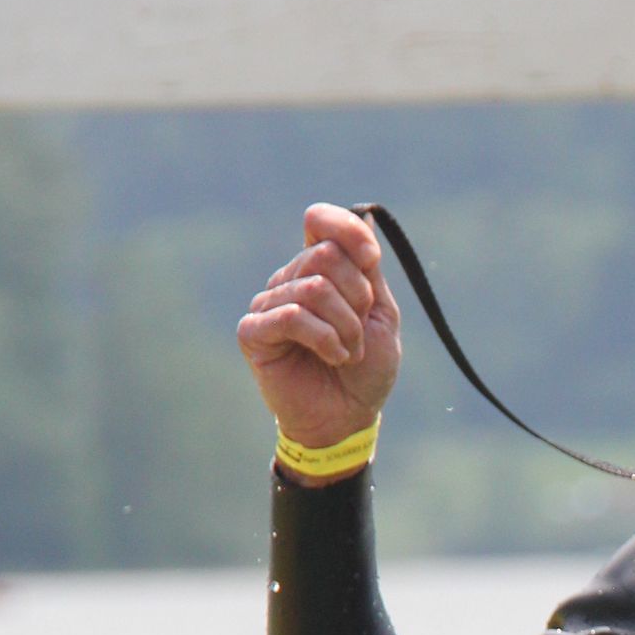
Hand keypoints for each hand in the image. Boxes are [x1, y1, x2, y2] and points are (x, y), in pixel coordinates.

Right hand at [236, 203, 401, 467]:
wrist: (348, 418)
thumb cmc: (365, 369)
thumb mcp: (380, 313)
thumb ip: (368, 269)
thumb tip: (363, 216)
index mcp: (319, 269)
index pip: (321, 222)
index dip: (348, 233)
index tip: (372, 261)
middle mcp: (290, 280)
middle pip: (326, 257)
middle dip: (358, 298)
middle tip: (359, 332)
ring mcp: (268, 304)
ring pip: (314, 289)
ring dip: (346, 327)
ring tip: (348, 353)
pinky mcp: (253, 333)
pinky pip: (292, 317)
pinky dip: (324, 339)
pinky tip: (333, 358)